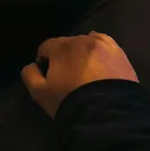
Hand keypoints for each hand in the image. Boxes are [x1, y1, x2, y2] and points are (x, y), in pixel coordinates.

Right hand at [22, 32, 138, 116]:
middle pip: (66, 43)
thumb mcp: (40, 93)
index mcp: (61, 47)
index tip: (46, 75)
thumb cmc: (69, 100)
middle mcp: (82, 39)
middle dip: (63, 56)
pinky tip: (98, 58)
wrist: (106, 111)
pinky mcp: (118, 52)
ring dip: (81, 52)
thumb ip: (30, 75)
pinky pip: (105, 43)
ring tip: (83, 71)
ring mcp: (102, 44)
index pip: (46, 46)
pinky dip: (99, 48)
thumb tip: (31, 65)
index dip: (43, 60)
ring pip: (86, 42)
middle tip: (65, 76)